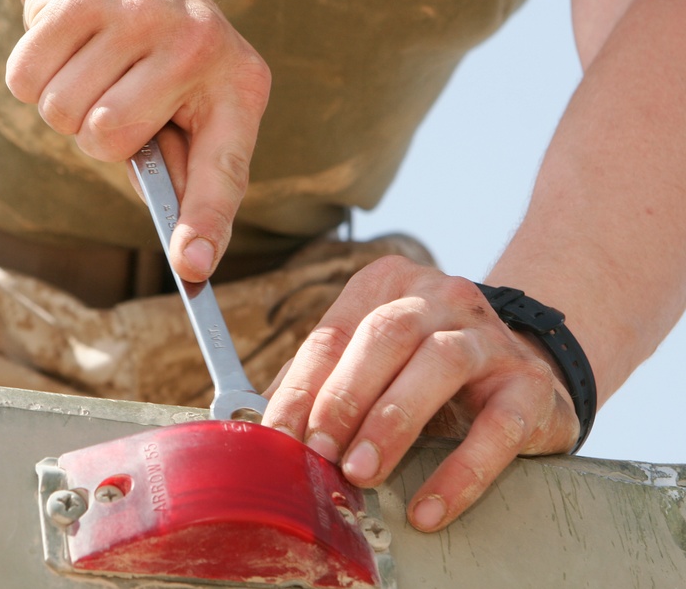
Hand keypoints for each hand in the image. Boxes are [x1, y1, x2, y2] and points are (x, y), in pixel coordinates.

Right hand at [6, 0, 270, 281]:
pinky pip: (26, 80)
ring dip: (63, 104)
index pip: (223, 168)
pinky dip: (30, 76)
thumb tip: (187, 253)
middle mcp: (198, 46)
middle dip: (96, 133)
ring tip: (91, 64)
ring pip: (64, 113)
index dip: (204, 221)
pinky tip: (62, 44)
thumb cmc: (153, 55)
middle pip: (109, 141)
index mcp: (239, 85)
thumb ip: (179, 170)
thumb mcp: (185, 105)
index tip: (191, 267)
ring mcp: (141, 14)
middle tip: (113, 93)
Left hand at [262, 255, 579, 530]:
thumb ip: (323, 387)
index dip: (301, 389)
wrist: (523, 370)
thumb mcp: (371, 365)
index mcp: (387, 288)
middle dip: (344, 397)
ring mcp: (489, 337)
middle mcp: (440, 299)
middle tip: (319, 453)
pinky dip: (460, 471)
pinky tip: (429, 506)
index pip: (332, 335)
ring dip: (393, 421)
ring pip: (440, 363)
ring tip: (362, 472)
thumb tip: (263, 430)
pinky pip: (497, 427)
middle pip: (386, 334)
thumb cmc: (425, 374)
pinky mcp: (530, 385)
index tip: (277, 437)